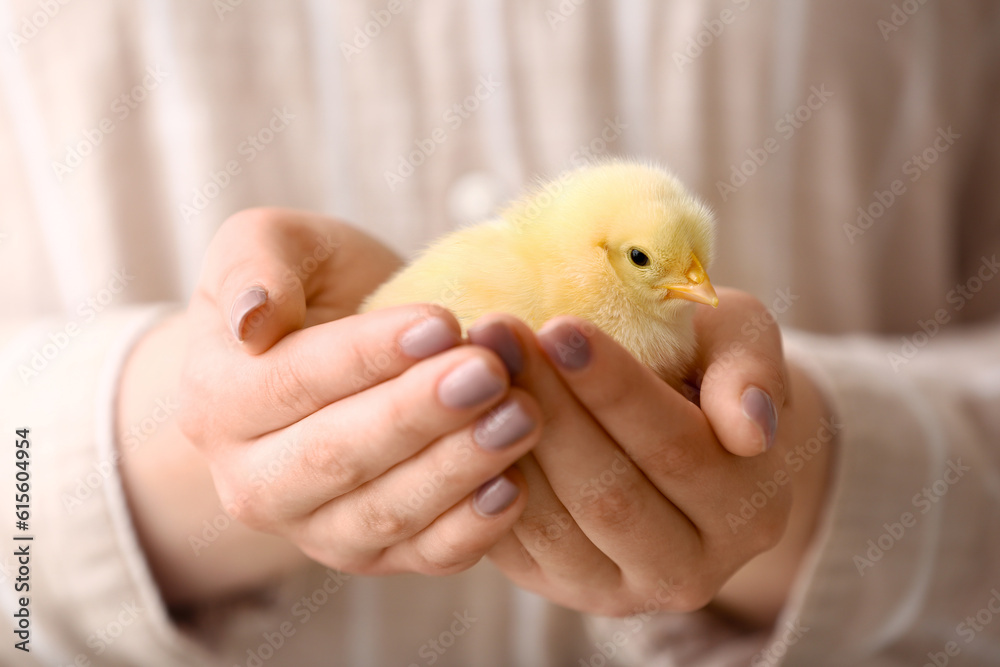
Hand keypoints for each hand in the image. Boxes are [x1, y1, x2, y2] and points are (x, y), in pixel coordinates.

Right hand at [178, 208, 536, 577]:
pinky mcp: (373, 555)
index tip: (441, 323)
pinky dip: (469, 531)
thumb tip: (253, 320)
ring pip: (383, 513)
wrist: (334, 356)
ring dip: (456, 469)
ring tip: (520, 418)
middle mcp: (252, 481)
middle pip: (337, 455)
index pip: (292, 381)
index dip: (368, 355)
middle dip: (419, 415)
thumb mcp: (270, 244)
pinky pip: (420, 556)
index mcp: (216, 401)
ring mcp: (312, 529)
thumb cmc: (311, 290)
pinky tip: (514, 488)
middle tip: (490, 373)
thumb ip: (253, 264)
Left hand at [474, 289, 832, 621]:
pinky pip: (518, 548)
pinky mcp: (566, 591)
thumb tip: (749, 427)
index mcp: (749, 507)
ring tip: (473, 371)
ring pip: (557, 527)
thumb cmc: (705, 369)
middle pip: (610, 493)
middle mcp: (693, 567)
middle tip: (496, 334)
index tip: (558, 327)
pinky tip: (466, 423)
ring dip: (506, 445)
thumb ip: (750, 370)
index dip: (614, 389)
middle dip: (548, 408)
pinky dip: (487, 486)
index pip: (676, 447)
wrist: (678, 436)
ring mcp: (624, 589)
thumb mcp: (741, 344)